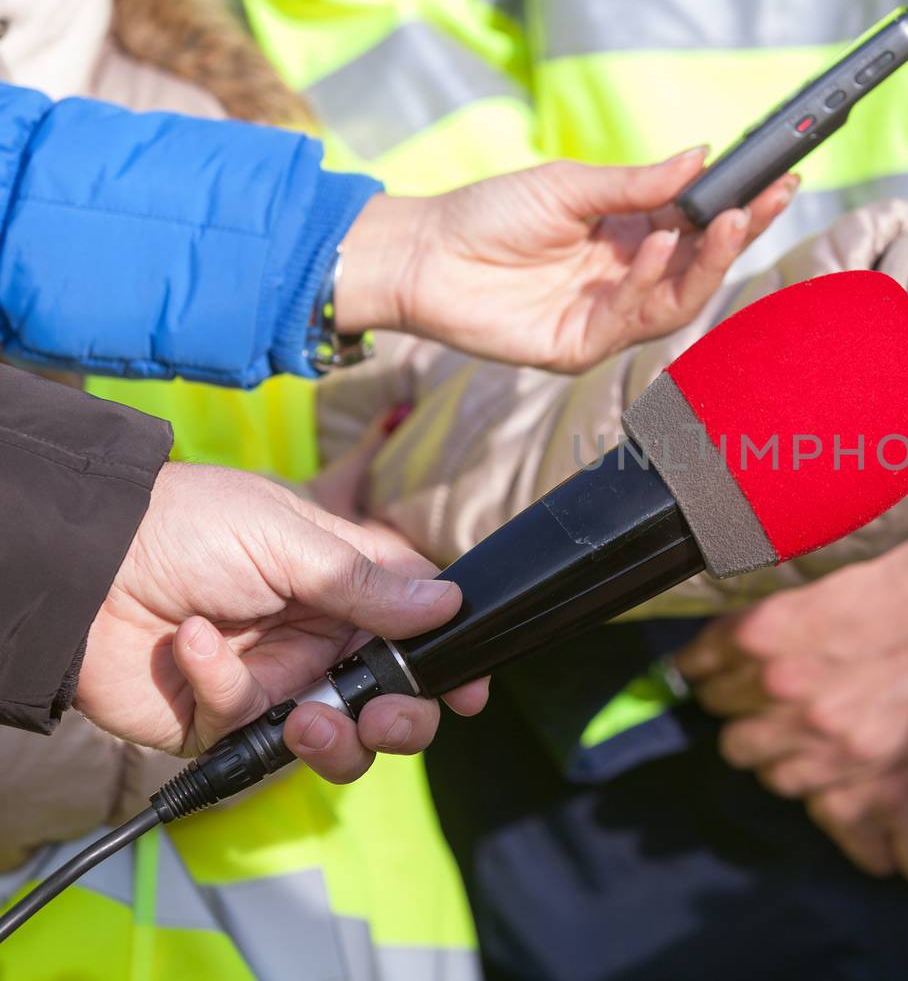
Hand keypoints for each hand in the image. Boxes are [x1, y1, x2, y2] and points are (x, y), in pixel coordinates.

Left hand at [76, 463, 490, 783]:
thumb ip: (367, 584)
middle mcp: (318, 641)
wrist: (81, 562)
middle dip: (403, 720)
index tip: (469, 690)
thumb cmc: (186, 524)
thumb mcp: (288, 537)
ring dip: (335, 737)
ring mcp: (273, 684)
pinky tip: (195, 641)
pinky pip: (246, 730)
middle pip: (390, 703)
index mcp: (345, 587)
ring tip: (306, 715)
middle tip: (388, 715)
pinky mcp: (220, 721)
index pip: (417, 631)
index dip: (448, 663)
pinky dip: (223, 684)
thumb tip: (448, 605)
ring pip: (334, 740)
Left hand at [337, 148, 795, 372]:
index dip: (741, 208)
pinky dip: (647, 282)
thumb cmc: (489, 214)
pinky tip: (653, 246)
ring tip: (721, 221)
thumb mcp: (570, 185)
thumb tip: (702, 157)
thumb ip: (637, 182)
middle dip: (739, 235)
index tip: (779, 181)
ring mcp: (607, 317)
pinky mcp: (580, 346)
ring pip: (678, 300)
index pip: (699, 226)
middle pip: (700, 266)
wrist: (423, 256)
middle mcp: (627, 279)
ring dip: (705, 261)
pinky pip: (629, 321)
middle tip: (767, 201)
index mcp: (630, 236)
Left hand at [677, 541, 907, 795]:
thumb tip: (712, 571)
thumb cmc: (904, 571)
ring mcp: (815, 727)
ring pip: (741, 749)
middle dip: (730, 689)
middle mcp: (778, 682)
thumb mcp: (822, 553)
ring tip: (779, 712)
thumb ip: (763, 574)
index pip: (695, 660)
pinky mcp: (851, 759)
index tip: (716, 655)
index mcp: (761, 624)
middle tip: (754, 677)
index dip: (707, 656)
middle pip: (715, 704)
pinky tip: (805, 741)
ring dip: (755, 731)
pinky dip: (788, 765)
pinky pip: (785, 781)